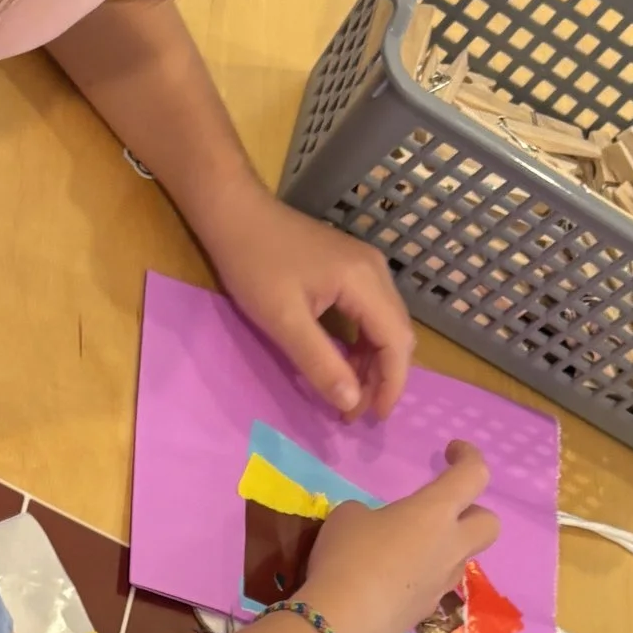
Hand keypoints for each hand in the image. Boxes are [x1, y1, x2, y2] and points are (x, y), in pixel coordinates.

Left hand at [202, 186, 415, 420]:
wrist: (235, 214)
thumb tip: (351, 402)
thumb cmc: (254, 265)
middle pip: (398, 334)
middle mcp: (376, 271)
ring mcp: (366, 267)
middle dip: (382, 377)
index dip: (391, 384)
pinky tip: (343, 363)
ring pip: (386, 325)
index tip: (374, 418)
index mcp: (365, 281)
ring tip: (348, 395)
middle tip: (354, 412)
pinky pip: (370, 314)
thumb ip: (320, 362)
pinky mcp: (351, 269)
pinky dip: (362, 344)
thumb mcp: (284, 321)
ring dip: (372, 363)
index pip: (396, 341)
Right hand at [302, 439, 499, 632]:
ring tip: (403, 549)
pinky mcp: (425, 612)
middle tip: (444, 511)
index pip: (473, 475)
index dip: (468, 457)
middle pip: (489, 524)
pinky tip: (388, 582)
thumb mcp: (348, 517)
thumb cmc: (347, 555)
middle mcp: (450, 547)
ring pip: (460, 558)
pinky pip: (433, 585)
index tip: (451, 452)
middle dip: (474, 512)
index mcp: (436, 512)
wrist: (342, 624)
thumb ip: (372, 515)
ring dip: (443, 549)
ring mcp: (441, 583)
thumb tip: (376, 529)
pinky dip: (420, 578)